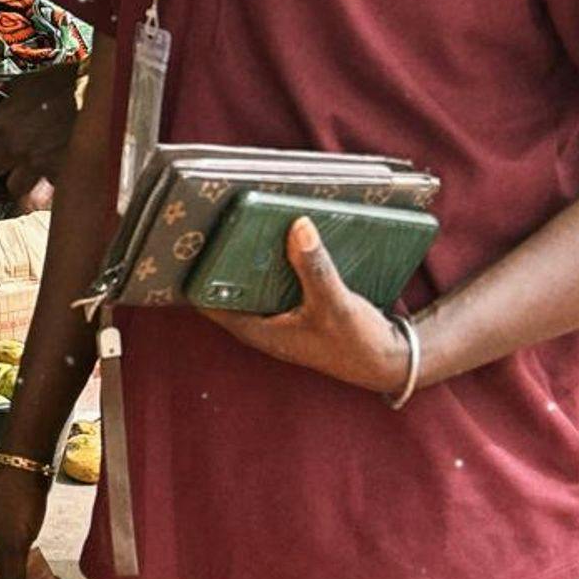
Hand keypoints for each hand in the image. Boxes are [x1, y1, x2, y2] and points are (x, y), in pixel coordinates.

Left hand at [0, 62, 81, 199]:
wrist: (101, 95)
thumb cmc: (66, 83)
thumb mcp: (29, 81)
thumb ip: (9, 95)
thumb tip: (0, 99)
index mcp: (1, 122)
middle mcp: (14, 147)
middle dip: (1, 160)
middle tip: (12, 154)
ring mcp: (36, 164)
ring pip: (14, 187)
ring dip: (20, 179)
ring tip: (29, 171)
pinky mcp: (59, 175)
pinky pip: (44, 194)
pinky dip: (45, 190)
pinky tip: (49, 180)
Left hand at [211, 218, 413, 394]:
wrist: (387, 361)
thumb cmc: (356, 343)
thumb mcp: (335, 304)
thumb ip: (315, 267)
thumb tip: (298, 226)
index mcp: (256, 329)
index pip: (207, 301)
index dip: (197, 272)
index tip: (191, 240)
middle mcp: (260, 323)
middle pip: (227, 285)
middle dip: (222, 255)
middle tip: (215, 217)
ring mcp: (276, 315)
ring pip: (251, 281)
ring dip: (249, 255)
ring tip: (242, 216)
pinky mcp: (294, 307)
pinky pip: (274, 279)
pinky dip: (274, 260)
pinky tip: (279, 234)